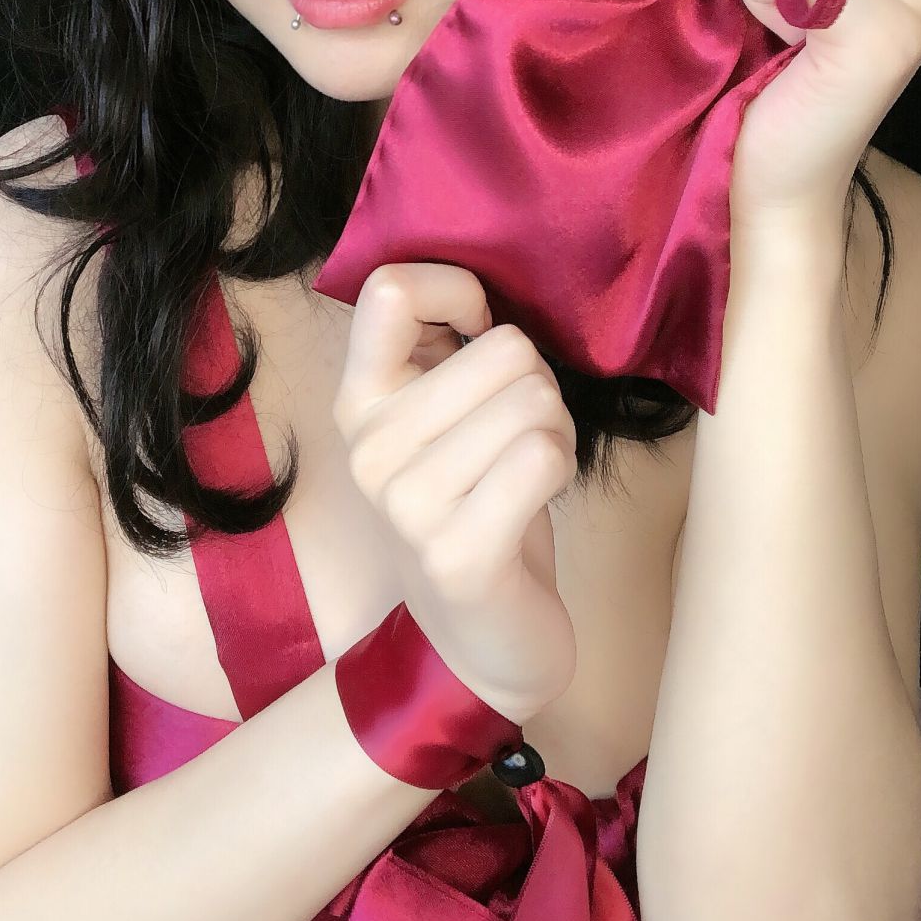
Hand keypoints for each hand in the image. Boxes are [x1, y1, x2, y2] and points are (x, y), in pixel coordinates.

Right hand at [332, 263, 578, 723]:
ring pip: (535, 399)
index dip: (459, 291)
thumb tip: (482, 283)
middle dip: (537, 383)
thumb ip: (442, 347)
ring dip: (556, 430)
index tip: (479, 332)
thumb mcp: (441, 417)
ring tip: (527, 470)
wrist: (480, 638)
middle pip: (504, 347)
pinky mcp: (456, 554)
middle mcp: (370, 449)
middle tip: (518, 435)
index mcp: (359, 400)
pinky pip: (543, 455)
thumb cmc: (475, 505)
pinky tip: (538, 500)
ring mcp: (407, 505)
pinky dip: (562, 467)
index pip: (389, 291)